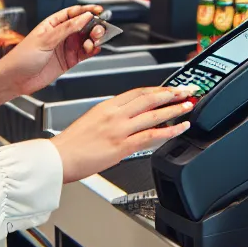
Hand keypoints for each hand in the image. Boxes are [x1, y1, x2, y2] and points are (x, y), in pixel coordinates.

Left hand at [0, 5, 106, 104]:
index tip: (98, 10)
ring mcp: (65, 48)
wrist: (15, 79)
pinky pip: (84, 54)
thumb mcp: (46, 39)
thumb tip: (84, 17)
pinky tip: (94, 49)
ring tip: (94, 42)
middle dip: (93, 26)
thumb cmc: (22, 57)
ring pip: (85, 40)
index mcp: (52, 24)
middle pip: (82, 26)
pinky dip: (92, 51)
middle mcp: (60, 35)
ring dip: (93, 39)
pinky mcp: (68, 61)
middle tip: (98, 30)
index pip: (73, 13)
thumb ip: (67, 29)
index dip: (86, 10)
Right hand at [52, 85, 197, 182]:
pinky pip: (151, 135)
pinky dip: (169, 130)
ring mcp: (120, 129)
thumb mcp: (91, 120)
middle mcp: (115, 114)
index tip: (169, 88)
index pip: (138, 92)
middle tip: (187, 91)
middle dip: (171, 93)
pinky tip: (180, 128)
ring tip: (188, 106)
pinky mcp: (122, 145)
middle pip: (149, 98)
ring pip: (154, 114)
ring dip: (175, 109)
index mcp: (106, 105)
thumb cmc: (70, 144)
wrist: (59, 157)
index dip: (157, 89)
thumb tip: (127, 119)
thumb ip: (110, 117)